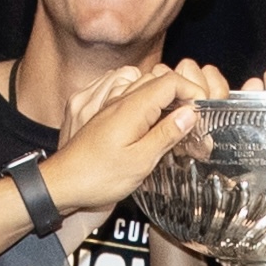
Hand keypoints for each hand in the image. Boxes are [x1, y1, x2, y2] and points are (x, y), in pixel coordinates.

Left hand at [44, 65, 208, 210]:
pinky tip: (151, 124)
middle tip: (193, 118)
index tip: (203, 109)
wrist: (63, 185)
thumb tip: (190, 113)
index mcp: (132, 107)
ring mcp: (110, 106)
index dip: (192, 91)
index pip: (170, 81)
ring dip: (164, 98)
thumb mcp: (141, 161)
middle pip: (158, 80)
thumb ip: (166, 134)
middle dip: (181, 94)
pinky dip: (147, 104)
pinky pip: (130, 98)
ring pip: (143, 87)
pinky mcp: (104, 116)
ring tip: (176, 121)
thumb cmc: (98, 178)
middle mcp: (120, 100)